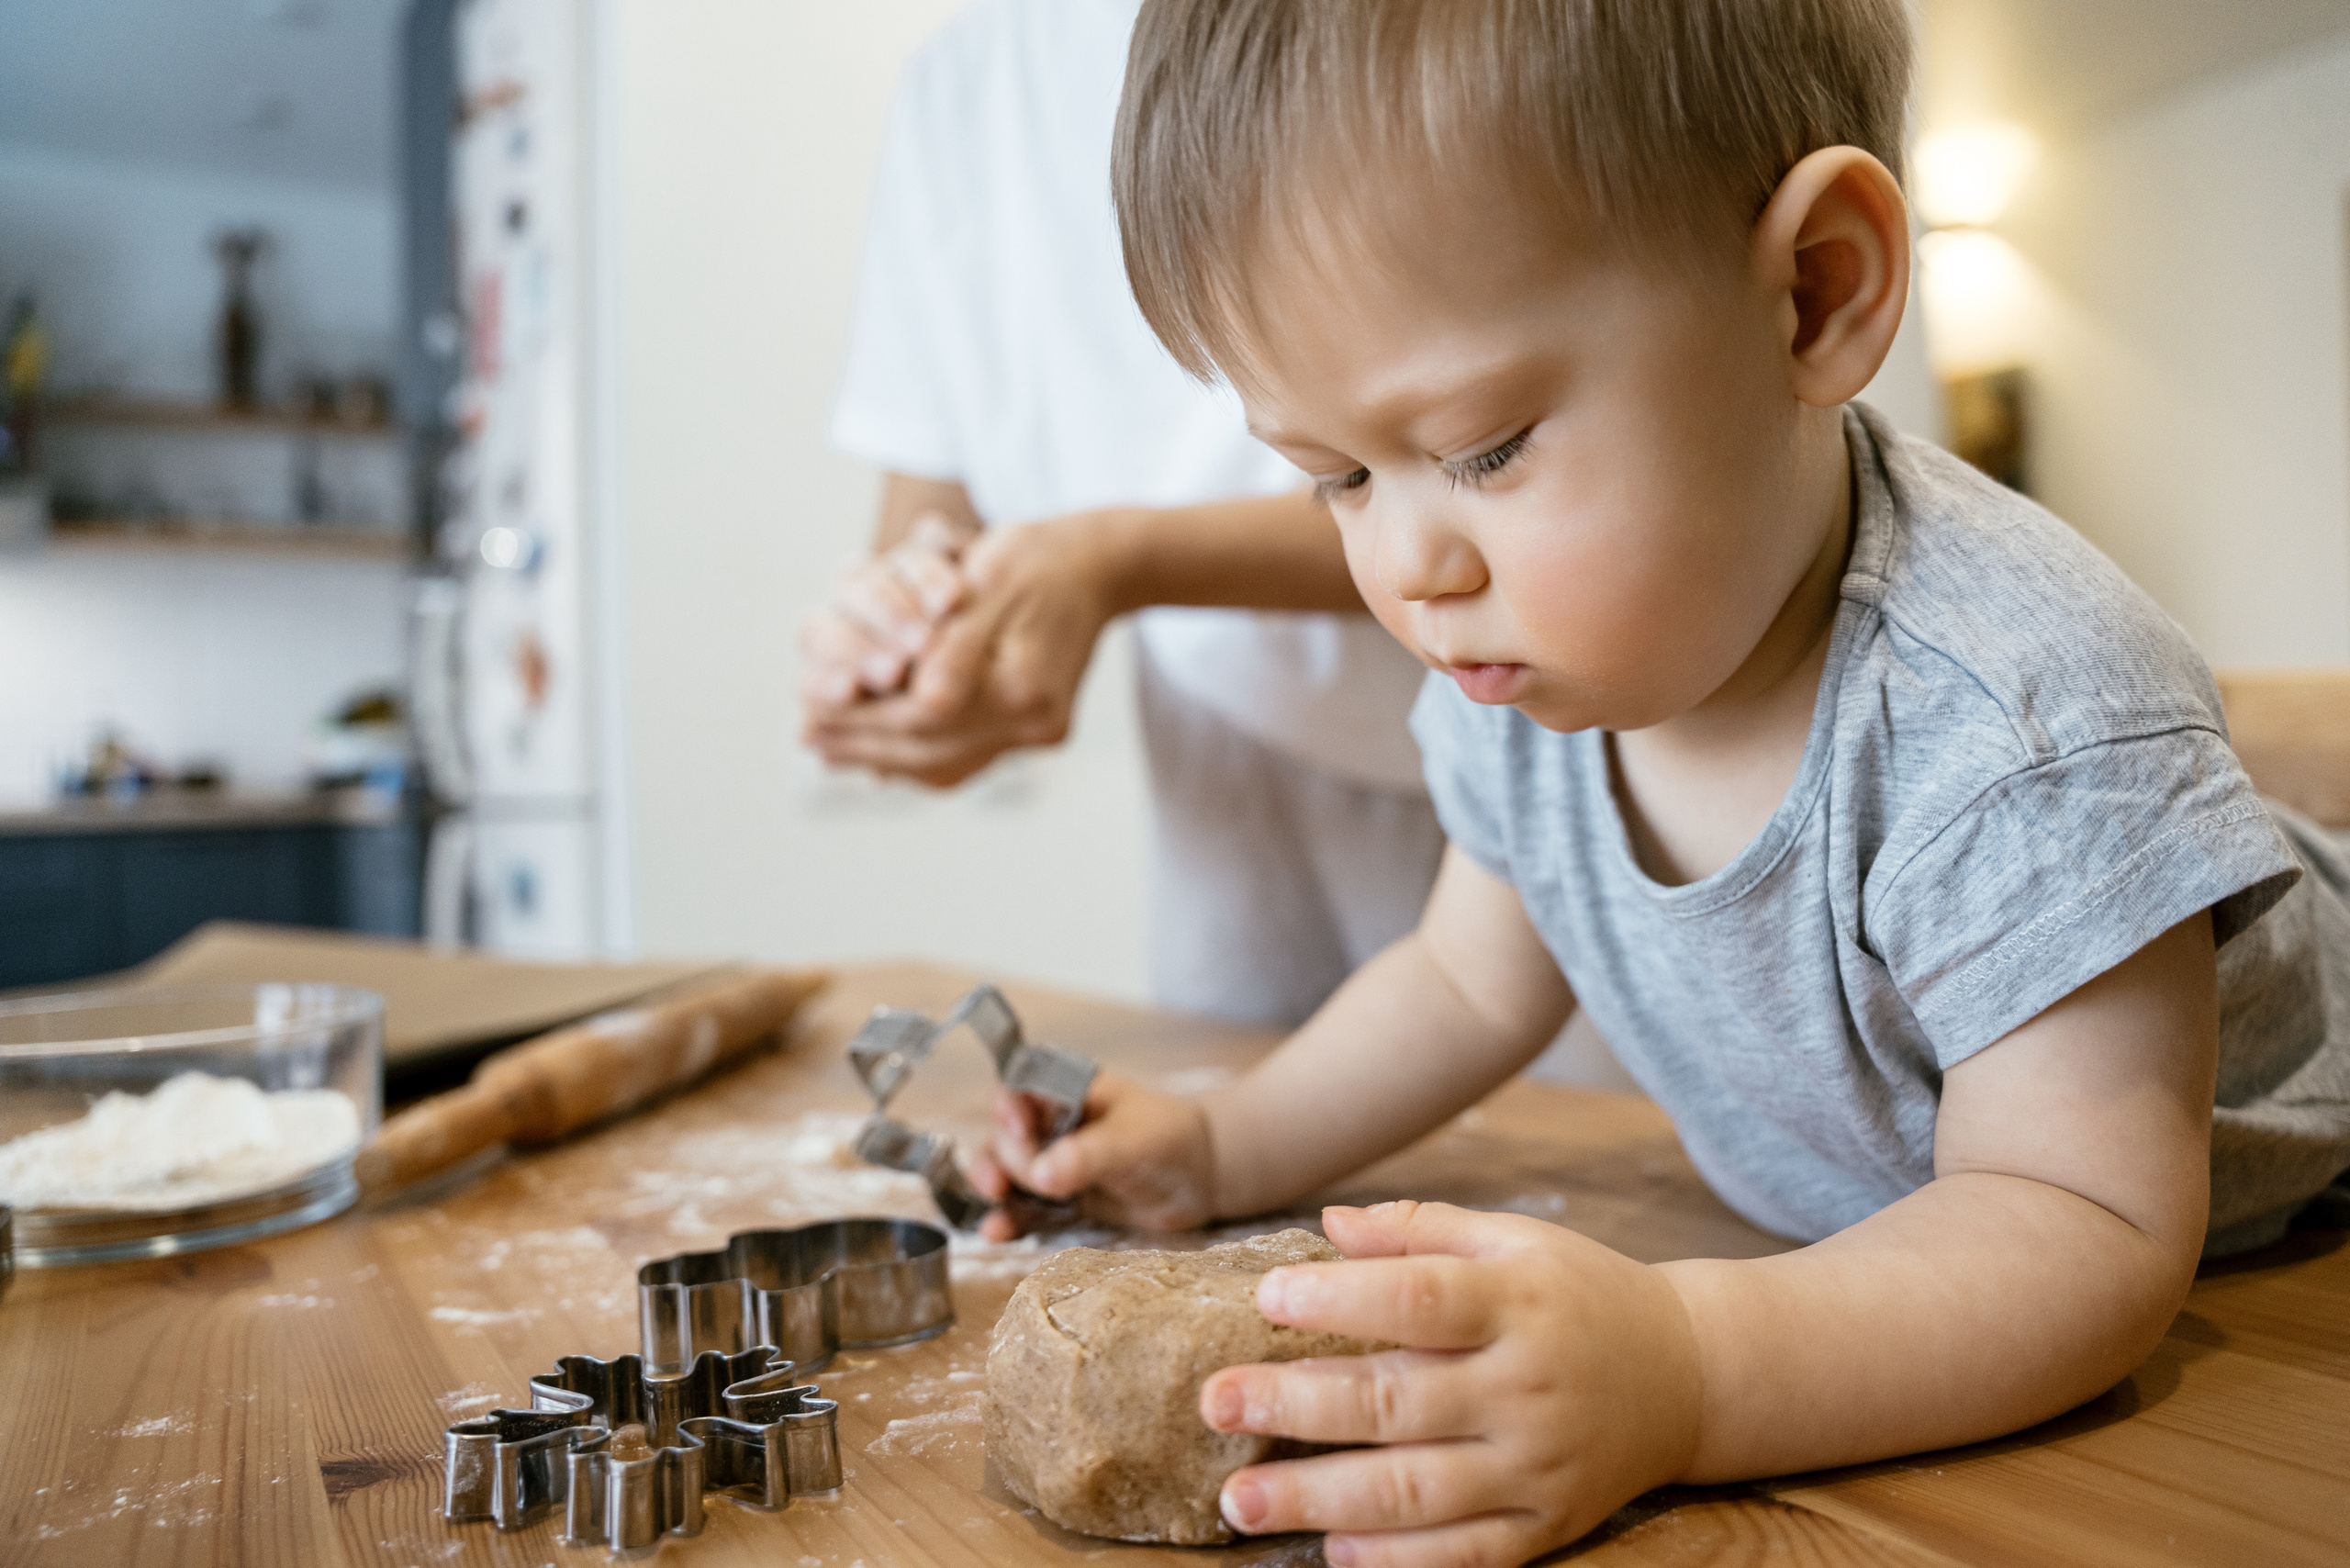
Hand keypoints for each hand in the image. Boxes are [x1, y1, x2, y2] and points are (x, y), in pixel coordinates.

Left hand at [801, 509, 1132, 786]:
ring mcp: (1040, 734)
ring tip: (833, 750)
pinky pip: (969, 758)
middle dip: (865, 745)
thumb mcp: (988, 583)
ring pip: (948, 765)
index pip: (923, 715)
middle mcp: (1034, 721)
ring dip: (886, 760)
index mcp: (1022, 685)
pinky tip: (884, 753)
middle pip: (932, 750)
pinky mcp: (1038, 735)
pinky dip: (922, 758)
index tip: (809, 712)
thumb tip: (916, 700)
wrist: (1100, 568)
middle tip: (808, 739)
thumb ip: (952, 648)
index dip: (861, 716)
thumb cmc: (1035, 561)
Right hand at [966, 1072, 1215, 1241]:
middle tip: (1044, 1181)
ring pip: (1005, 1172)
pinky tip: (995, 1234)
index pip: (1018, 1090)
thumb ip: (1089, 1154)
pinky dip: (1008, 1218)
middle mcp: (1051, 1124)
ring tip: (995, 1206)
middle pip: (1006, 1137)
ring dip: (994, 1188)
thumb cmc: (1170, 1139)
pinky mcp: (1060, 1198)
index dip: (1008, 1110)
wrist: (1202, 1178)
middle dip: (1014, 1161)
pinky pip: (1024, 1208)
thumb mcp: (1132, 1141)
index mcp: (1066, 1091)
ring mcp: (1053, 1161)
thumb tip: (1042, 1174)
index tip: (1020, 1131)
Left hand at [1200, 1201, 1703, 1567]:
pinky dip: (1399, 1559)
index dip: (1342, 1298)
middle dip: (1298, 1406)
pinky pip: (1467, 1554)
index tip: (1266, 1297)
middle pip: (1401, 1402)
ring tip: (1241, 1498)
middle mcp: (1528, 1387)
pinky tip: (1334, 1550)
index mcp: (1518, 1302)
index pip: (1421, 1298)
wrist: (1689, 1375)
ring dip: (1321, 1499)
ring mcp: (1538, 1465)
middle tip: (1216, 1402)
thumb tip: (1327, 1224)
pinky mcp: (1548, 1525)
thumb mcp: (1513, 1239)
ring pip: (1419, 1491)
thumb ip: (1420, 1229)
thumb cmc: (1578, 1294)